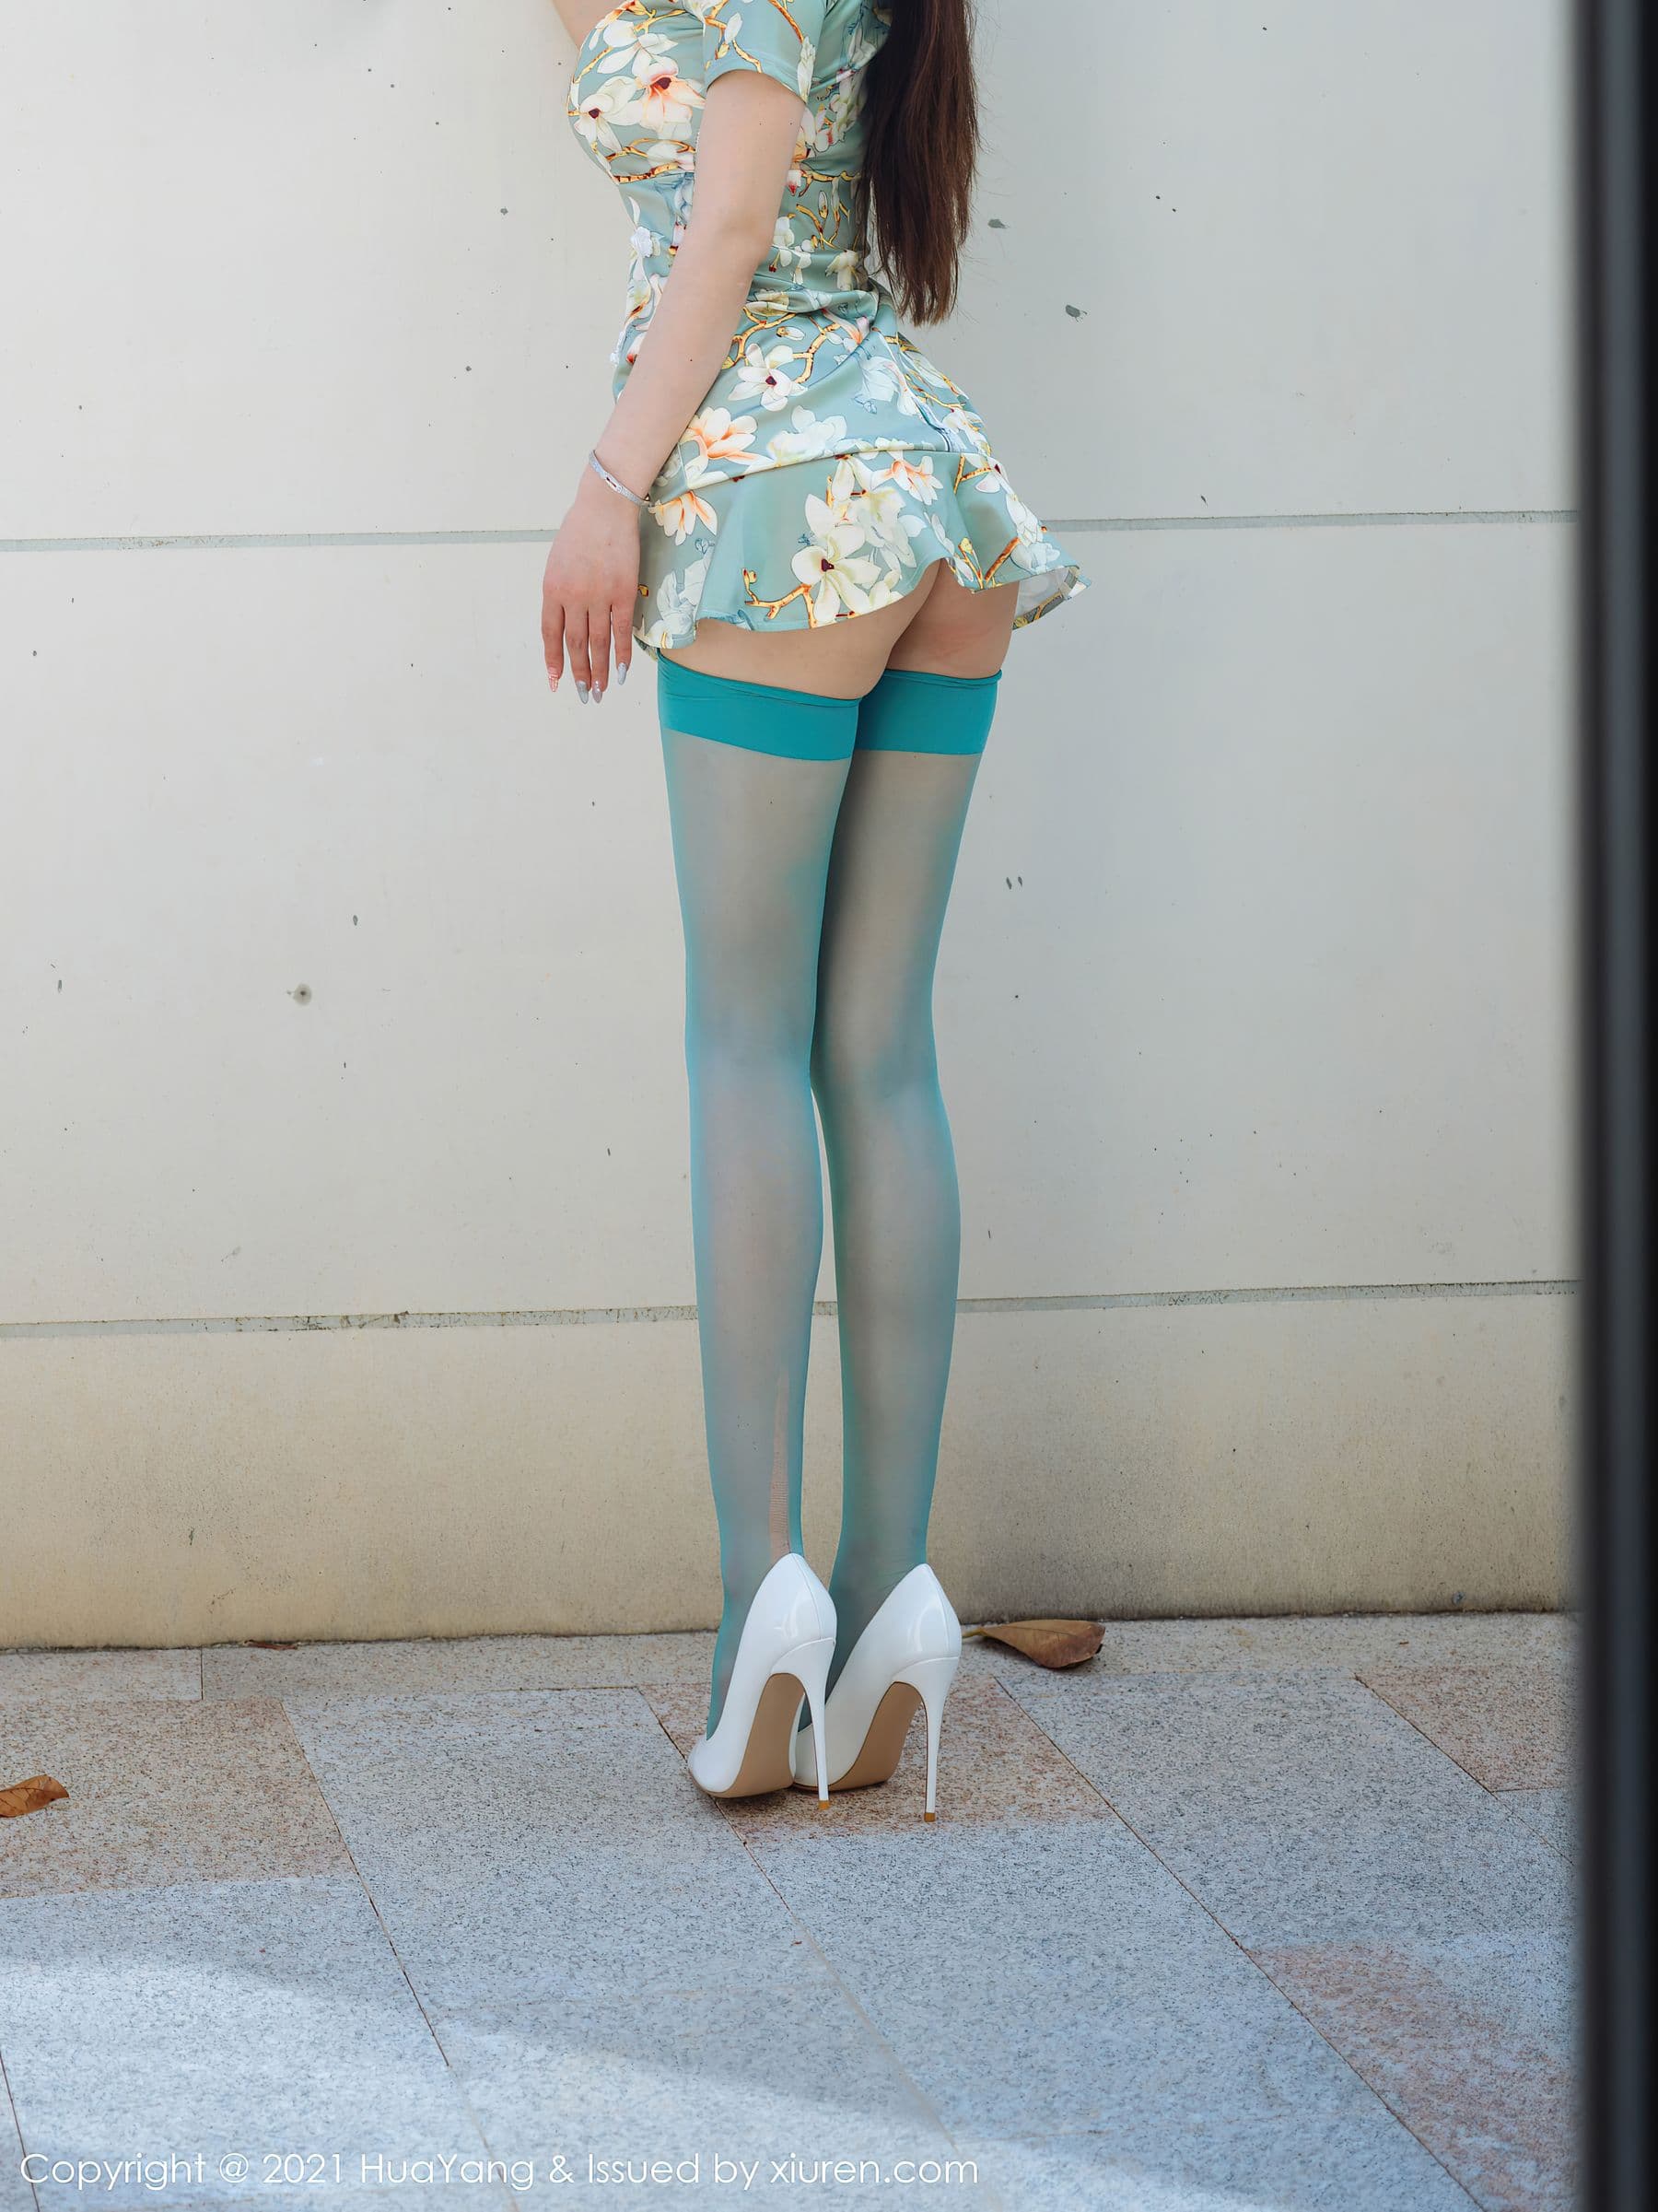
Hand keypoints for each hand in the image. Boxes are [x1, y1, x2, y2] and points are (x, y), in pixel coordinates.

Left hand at [541, 468, 641, 702]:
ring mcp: (598, 596)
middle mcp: (572, 597)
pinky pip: (622, 631)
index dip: (553, 660)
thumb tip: (566, 622)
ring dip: (599, 671)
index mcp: (551, 589)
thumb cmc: (580, 530)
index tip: (556, 682)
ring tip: (600, 692)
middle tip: (582, 696)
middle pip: (575, 644)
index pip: (550, 634)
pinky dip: (622, 654)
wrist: (605, 506)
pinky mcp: (622, 593)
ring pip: (597, 643)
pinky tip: (621, 672)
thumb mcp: (557, 561)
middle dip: (578, 674)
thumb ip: (560, 592)